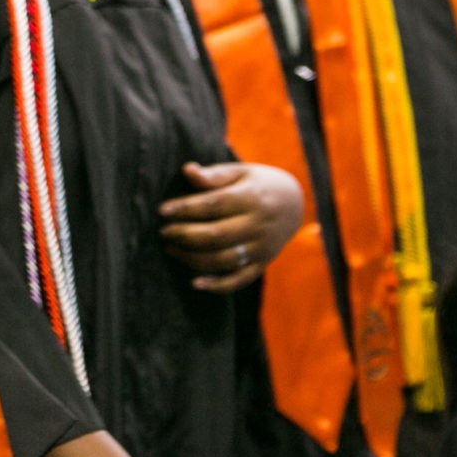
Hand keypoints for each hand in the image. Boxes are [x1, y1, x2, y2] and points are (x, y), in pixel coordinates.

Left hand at [158, 161, 301, 292]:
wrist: (294, 204)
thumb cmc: (256, 184)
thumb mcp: (239, 172)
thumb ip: (214, 175)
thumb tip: (188, 170)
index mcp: (252, 198)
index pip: (215, 205)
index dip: (186, 208)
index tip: (162, 210)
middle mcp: (259, 225)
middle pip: (216, 235)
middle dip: (184, 235)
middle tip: (163, 232)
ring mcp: (262, 248)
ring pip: (224, 260)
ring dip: (193, 258)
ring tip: (170, 249)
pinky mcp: (262, 264)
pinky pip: (240, 280)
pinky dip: (218, 286)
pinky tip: (195, 283)